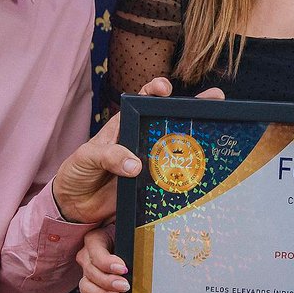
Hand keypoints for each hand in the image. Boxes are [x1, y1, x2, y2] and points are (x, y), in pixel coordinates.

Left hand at [52, 77, 224, 224]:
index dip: (155, 90)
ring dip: (197, 140)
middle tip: (214, 99)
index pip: (143, 100)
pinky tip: (205, 170)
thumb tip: (135, 165)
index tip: (164, 88)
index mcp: (124, 125)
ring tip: (219, 131)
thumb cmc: (77, 171)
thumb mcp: (86, 158)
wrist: (74, 204)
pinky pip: (172, 178)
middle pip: (170, 120)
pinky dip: (187, 174)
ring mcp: (150, 162)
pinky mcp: (152, 185)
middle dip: (193, 107)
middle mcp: (141, 140)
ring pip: (177, 148)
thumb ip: (108, 156)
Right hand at [77, 226, 125, 292]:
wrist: (122, 241)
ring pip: (86, 286)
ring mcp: (86, 271)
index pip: (96, 252)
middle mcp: (86, 255)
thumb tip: (132, 262)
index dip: (108, 263)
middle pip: (91, 272)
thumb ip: (128, 244)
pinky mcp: (91, 284)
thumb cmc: (125, 237)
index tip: (124, 269)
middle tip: (124, 286)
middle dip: (108, 281)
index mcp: (94, 239)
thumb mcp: (126, 235)